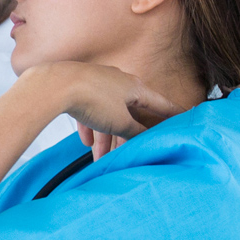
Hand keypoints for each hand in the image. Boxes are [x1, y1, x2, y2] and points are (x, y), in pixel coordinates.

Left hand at [30, 62, 177, 154]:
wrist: (55, 86)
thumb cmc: (90, 98)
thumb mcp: (119, 122)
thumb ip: (134, 131)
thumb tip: (142, 136)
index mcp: (135, 87)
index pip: (160, 103)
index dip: (173, 113)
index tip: (185, 116)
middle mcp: (119, 81)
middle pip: (129, 113)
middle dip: (124, 137)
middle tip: (125, 155)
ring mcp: (99, 82)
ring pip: (107, 114)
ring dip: (104, 137)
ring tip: (98, 158)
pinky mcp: (80, 86)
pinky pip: (90, 109)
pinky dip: (90, 126)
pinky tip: (84, 141)